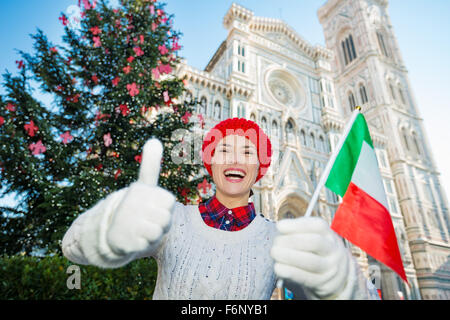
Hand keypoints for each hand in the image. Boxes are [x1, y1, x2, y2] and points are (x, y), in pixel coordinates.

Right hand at [106, 139, 174, 255]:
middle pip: (167, 217)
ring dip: (153, 234)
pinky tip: (135, 240)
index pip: (169, 201)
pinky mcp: (125, 242)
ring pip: (159, 232)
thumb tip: (154, 140)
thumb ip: (150, 165)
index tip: (152, 206)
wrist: (108, 233)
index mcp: (139, 190)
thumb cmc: (133, 207)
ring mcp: (127, 224)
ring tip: (141, 230)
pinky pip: (147, 245)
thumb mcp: (143, 185)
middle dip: (161, 222)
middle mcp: (132, 205)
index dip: (164, 207)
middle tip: (147, 220)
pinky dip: (144, 244)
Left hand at [270, 217, 350, 298]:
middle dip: (292, 241)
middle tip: (275, 243)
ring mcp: (330, 268)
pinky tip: (278, 268)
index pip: (318, 225)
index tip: (279, 226)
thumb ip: (297, 233)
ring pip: (312, 262)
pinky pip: (306, 278)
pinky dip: (290, 272)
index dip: (297, 225)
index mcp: (328, 234)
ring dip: (289, 257)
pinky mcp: (323, 284)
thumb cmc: (315, 251)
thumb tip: (279, 230)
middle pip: (315, 242)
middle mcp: (333, 250)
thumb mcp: (312, 238)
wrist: (335, 276)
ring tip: (274, 253)